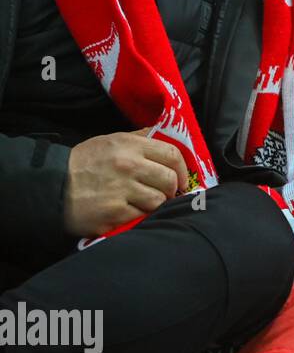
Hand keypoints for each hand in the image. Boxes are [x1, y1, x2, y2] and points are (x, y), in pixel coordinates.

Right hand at [63, 129, 188, 236]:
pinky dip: (137, 216)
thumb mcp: (110, 141)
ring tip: (139, 202)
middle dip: (170, 189)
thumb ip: (139, 139)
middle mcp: (128, 166)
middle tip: (162, 193)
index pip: (172, 154)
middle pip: (170, 180)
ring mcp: (122, 191)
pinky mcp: (114, 213)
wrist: (51, 186)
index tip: (181, 178)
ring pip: (158, 201)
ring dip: (153, 204)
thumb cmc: (83, 163)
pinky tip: (124, 211)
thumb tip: (164, 136)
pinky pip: (141, 216)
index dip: (182, 168)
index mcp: (130, 146)